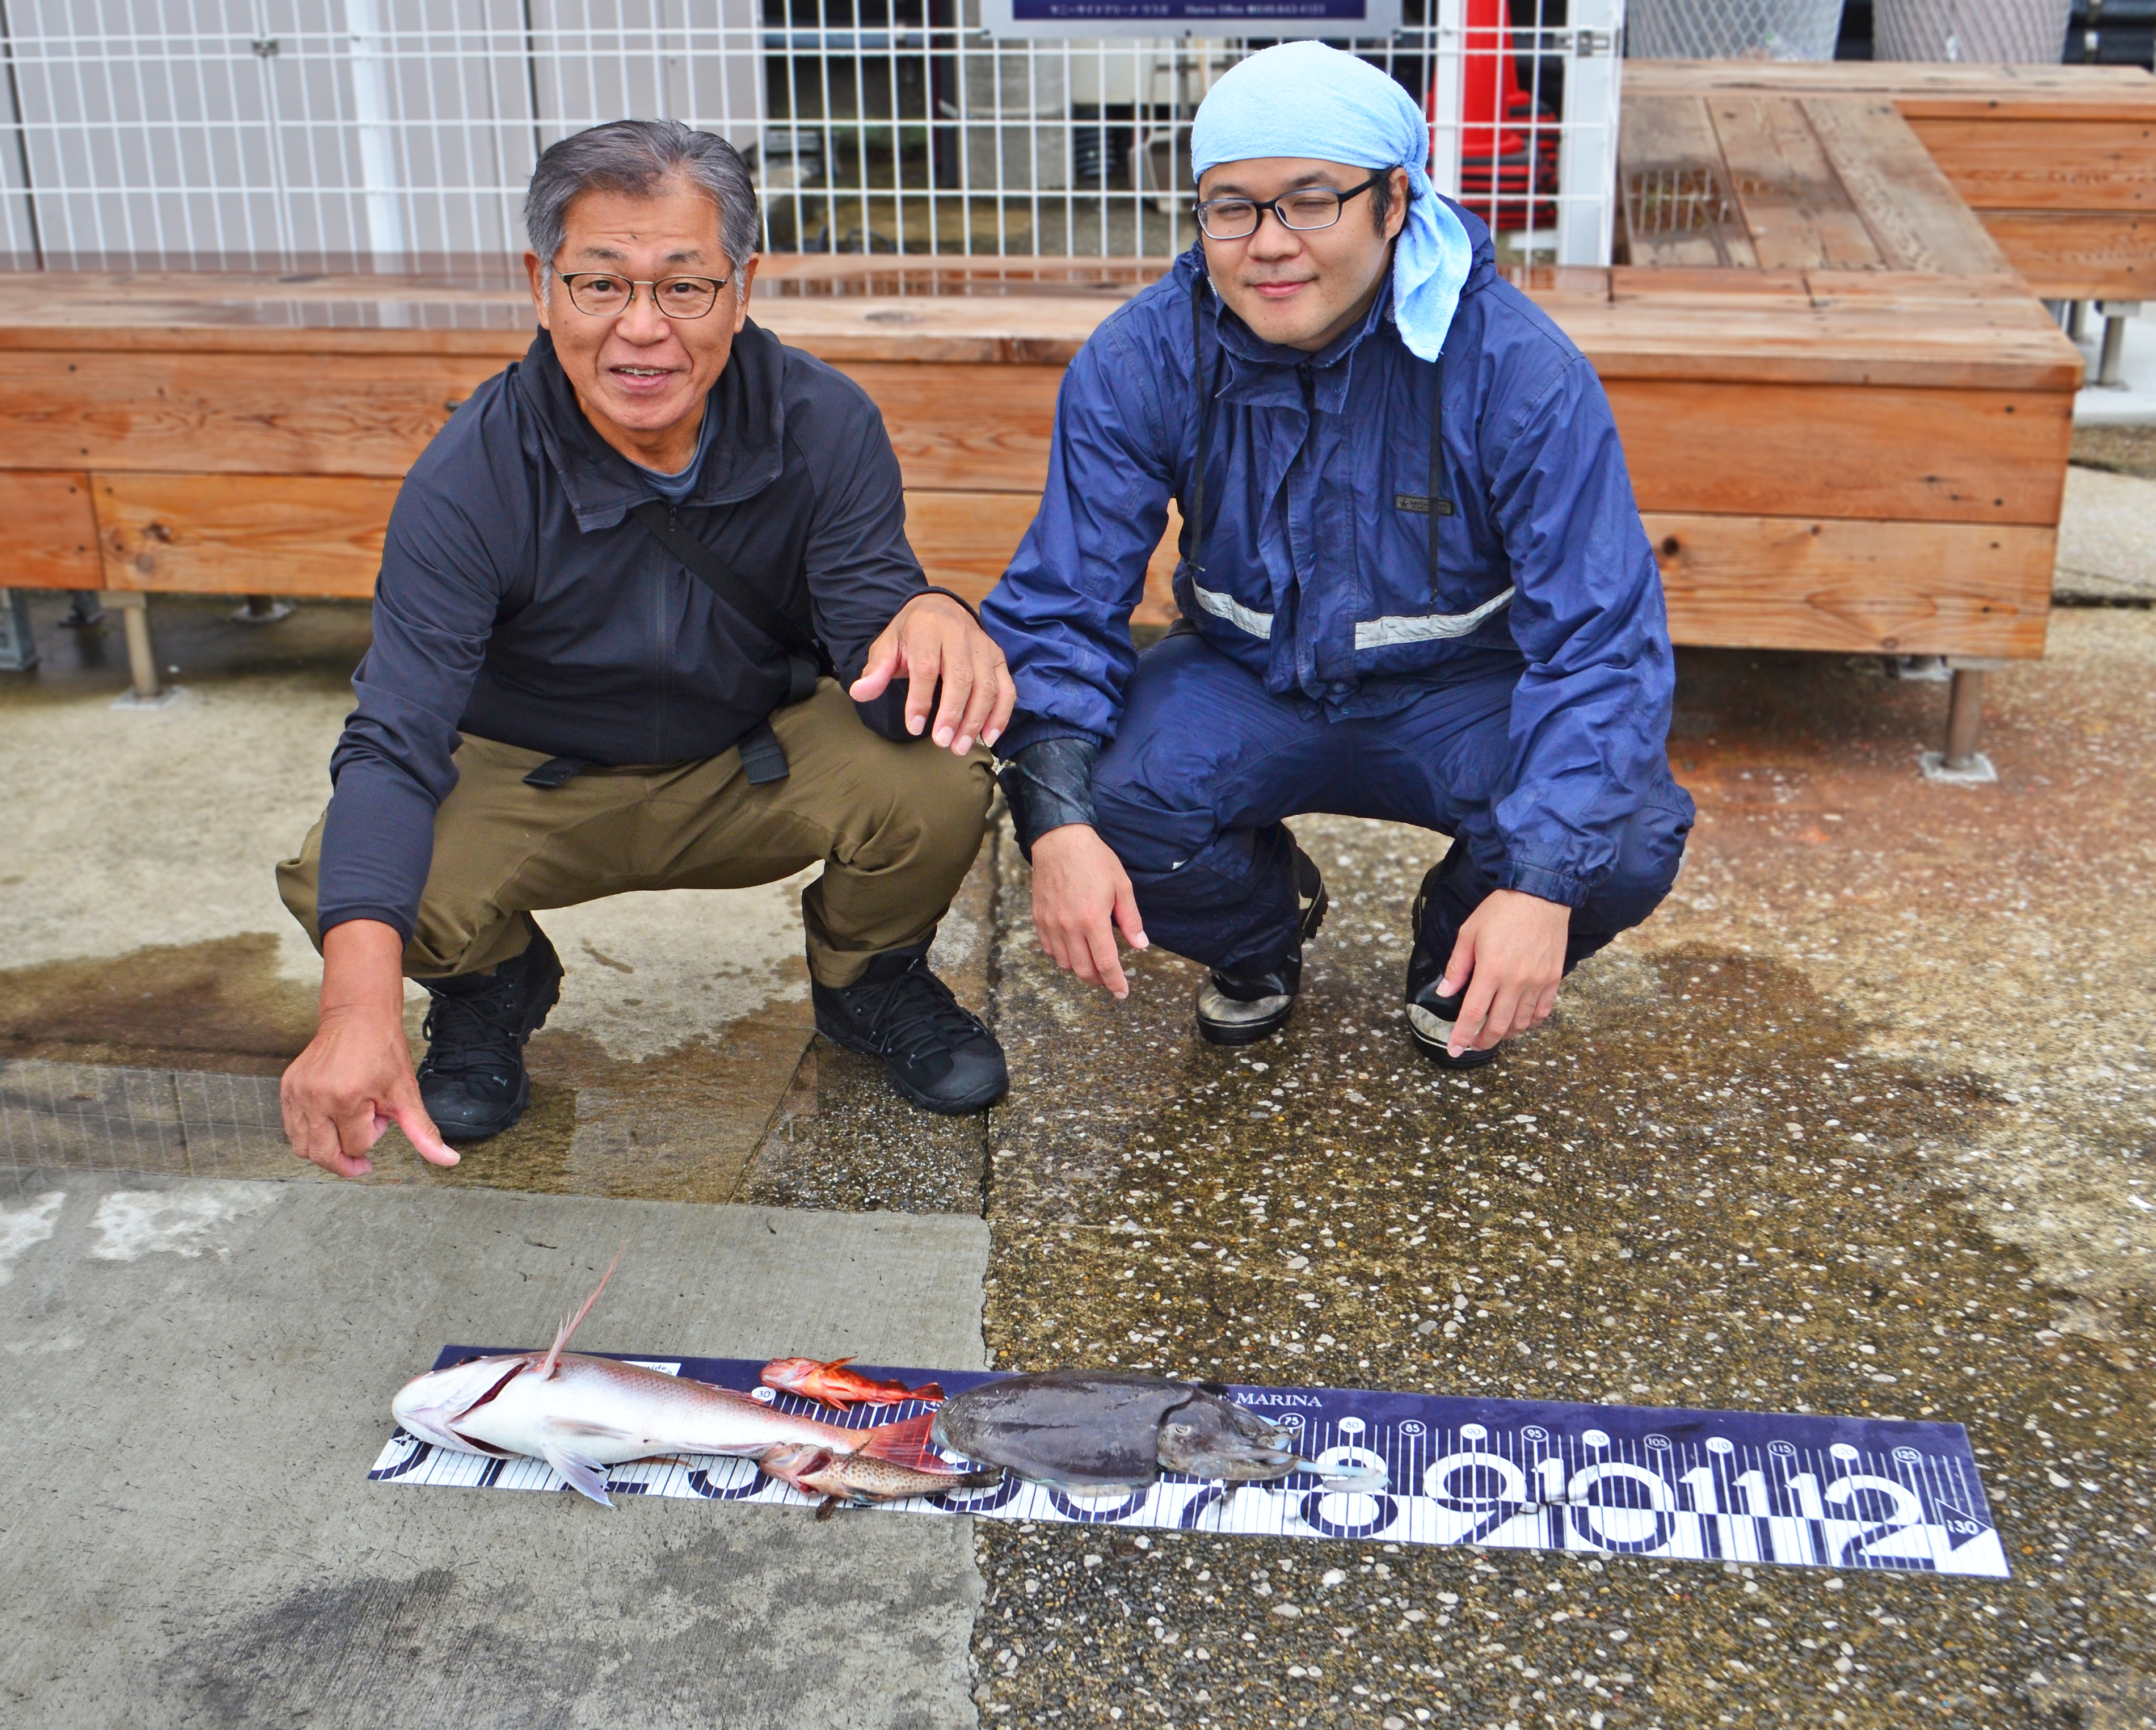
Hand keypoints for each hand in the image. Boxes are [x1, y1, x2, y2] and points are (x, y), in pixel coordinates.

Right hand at [279, 919, 458, 1177]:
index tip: (380, 1117)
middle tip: (360, 1157)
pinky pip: (291, 1128)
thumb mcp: (407, 1094)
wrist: (358, 1017)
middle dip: (345, 1160)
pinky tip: (329, 1118)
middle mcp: (315, 1098)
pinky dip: (309, 1133)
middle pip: (322, 1155)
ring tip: (345, 1125)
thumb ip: (423, 1132)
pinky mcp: (287, 1087)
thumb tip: (450, 1161)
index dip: (372, 1138)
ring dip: (326, 1147)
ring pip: (302, 1147)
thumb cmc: (384, 1053)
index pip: (355, 1147)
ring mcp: (297, 1093)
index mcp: (346, 1099)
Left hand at [849, 594, 1014, 755]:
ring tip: (961, 746)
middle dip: (953, 714)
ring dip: (976, 720)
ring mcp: (983, 647)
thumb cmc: (912, 635)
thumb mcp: (888, 646)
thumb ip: (876, 671)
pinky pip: (1006, 689)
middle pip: (961, 677)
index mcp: (928, 629)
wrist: (940, 609)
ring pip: (986, 686)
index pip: (926, 667)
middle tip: (942, 743)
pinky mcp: (998, 659)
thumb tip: (859, 693)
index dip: (920, 699)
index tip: (914, 727)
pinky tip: (989, 737)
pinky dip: (1001, 715)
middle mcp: (960, 635)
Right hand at [1029, 823, 1147, 999]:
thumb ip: (1131, 919)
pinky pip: (1049, 950)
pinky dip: (1062, 956)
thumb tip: (1141, 944)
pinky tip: (1072, 949)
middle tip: (1109, 979)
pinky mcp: (1039, 918)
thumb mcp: (1121, 886)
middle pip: (1083, 970)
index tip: (1122, 993)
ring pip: (1065, 963)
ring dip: (1080, 969)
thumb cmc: (1094, 860)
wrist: (1060, 841)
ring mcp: (1051, 924)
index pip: (1105, 963)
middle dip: (1099, 980)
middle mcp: (1069, 927)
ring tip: (1092, 963)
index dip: (1115, 982)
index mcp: (1093, 920)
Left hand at [1438, 889, 1570, 1056]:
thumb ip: (1457, 967)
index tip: (1455, 1049)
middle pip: (1498, 1026)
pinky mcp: (1553, 978)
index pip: (1473, 1014)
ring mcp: (1537, 981)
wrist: (1540, 894)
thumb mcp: (1468, 933)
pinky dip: (1530, 1022)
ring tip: (1493, 1031)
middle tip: (1472, 1043)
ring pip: (1521, 1023)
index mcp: (1490, 970)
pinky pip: (1542, 1012)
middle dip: (1482, 1040)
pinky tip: (1519, 1020)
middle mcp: (1515, 981)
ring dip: (1505, 1033)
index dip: (1462, 1036)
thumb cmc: (1500, 911)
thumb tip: (1446, 992)